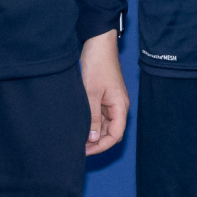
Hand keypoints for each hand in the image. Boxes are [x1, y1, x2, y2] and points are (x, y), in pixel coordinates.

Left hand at [79, 30, 127, 154]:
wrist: (98, 45)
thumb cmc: (97, 66)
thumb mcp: (91, 94)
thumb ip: (93, 117)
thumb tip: (93, 138)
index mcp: (120, 107)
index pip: (115, 136)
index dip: (100, 146)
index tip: (84, 151)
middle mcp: (119, 107)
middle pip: (111, 133)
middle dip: (96, 143)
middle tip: (77, 147)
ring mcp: (112, 103)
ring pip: (105, 126)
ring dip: (93, 134)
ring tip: (76, 138)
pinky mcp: (105, 98)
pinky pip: (101, 117)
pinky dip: (92, 124)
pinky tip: (80, 126)